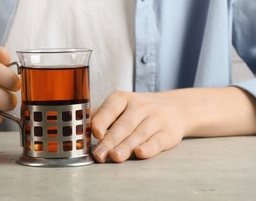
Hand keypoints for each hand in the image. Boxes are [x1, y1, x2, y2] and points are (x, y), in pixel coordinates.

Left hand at [91, 86, 255, 162]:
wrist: (175, 107)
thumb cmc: (137, 110)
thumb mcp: (119, 106)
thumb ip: (101, 116)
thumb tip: (82, 128)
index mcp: (122, 98)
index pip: (110, 108)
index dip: (102, 120)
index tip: (95, 132)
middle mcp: (139, 106)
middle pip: (123, 125)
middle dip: (110, 141)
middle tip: (99, 154)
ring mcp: (155, 118)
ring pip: (139, 134)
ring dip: (126, 147)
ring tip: (115, 157)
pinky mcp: (168, 132)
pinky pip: (157, 141)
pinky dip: (149, 148)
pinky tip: (140, 153)